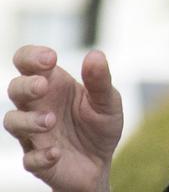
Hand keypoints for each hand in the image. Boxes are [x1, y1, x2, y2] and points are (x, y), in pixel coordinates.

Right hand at [5, 47, 123, 191]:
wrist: (101, 162)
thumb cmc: (100, 124)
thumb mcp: (108, 101)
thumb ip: (100, 80)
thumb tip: (95, 54)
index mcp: (54, 84)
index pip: (28, 62)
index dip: (31, 56)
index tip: (50, 58)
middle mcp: (38, 106)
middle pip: (15, 88)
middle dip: (25, 86)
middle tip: (43, 87)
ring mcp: (34, 133)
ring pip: (13, 121)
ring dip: (29, 120)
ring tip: (51, 120)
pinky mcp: (38, 160)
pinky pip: (29, 158)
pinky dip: (40, 156)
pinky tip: (56, 152)